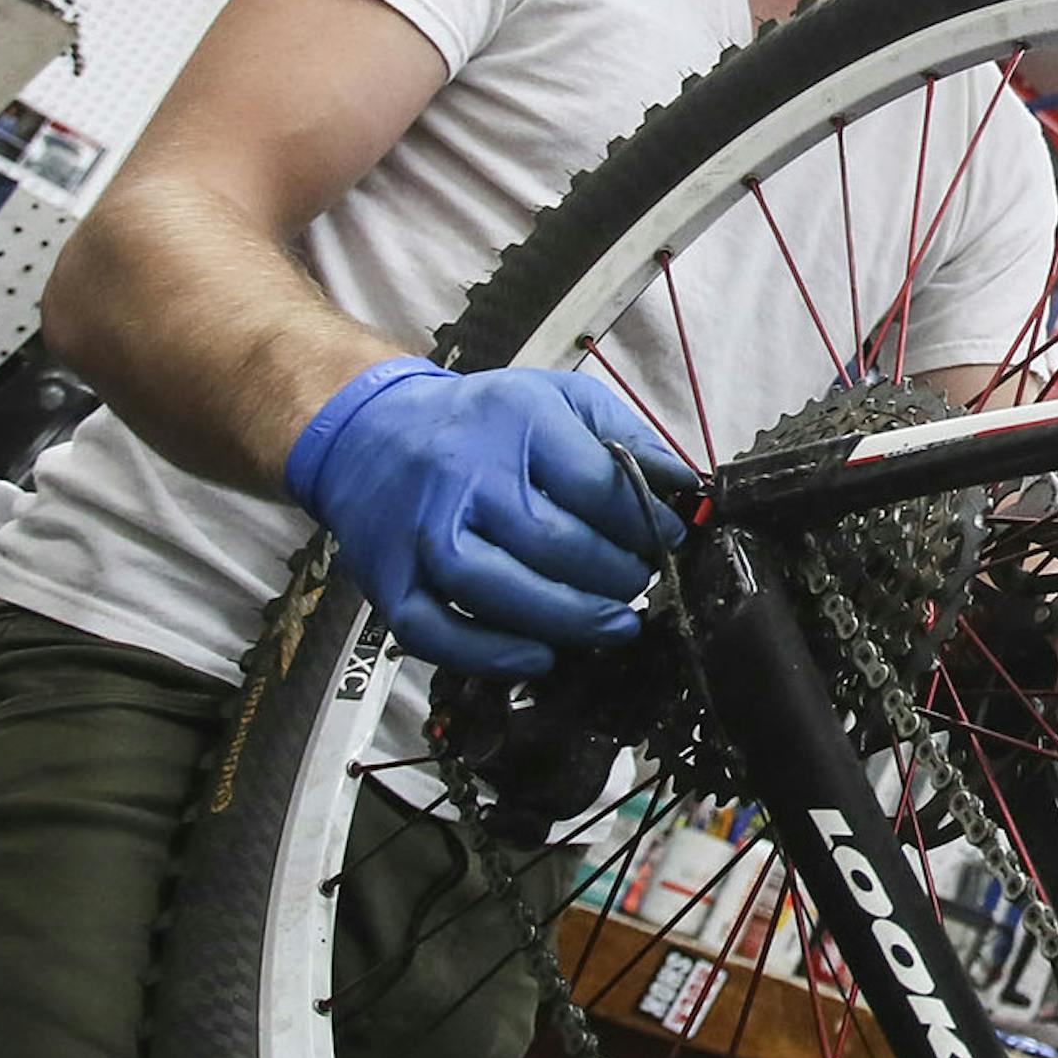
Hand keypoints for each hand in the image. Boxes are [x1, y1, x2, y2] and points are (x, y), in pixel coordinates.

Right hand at [285, 357, 696, 677]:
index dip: (644, 520)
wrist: (371, 431)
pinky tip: (537, 657)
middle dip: (614, 574)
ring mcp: (422, 530)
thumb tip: (686, 484)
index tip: (669, 538)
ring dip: (566, 619)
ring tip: (613, 625)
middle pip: (551, 541)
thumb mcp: (559, 400)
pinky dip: (489, 654)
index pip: (594, 483)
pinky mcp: (390, 578)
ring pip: (495, 590)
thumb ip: (626, 436)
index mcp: (516, 422)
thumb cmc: (480, 421)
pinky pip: (434, 631)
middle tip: (643, 583)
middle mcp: (465, 474)